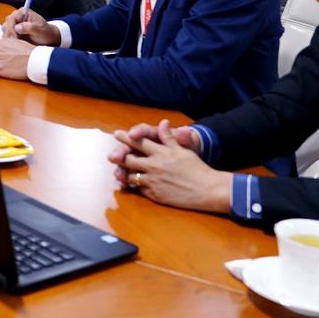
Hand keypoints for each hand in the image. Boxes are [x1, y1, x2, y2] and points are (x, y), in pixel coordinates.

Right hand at [4, 5, 59, 45]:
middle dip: (9, 34)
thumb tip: (17, 27)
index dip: (11, 28)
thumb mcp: (40, 30)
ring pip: (5, 30)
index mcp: (23, 12)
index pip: (11, 19)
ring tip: (16, 44)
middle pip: (6, 24)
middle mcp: (17, 16)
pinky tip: (15, 45)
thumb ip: (30, 27)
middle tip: (15, 42)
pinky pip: (7, 35)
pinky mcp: (14, 31)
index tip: (15, 37)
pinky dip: (9, 40)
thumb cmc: (46, 33)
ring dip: (8, 38)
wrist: (49, 39)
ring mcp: (15, 24)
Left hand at [112, 119, 230, 211]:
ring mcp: (153, 181)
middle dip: (118, 155)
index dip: (126, 138)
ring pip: (130, 176)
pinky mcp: (154, 195)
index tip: (117, 134)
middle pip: (129, 159)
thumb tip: (163, 122)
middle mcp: (154, 166)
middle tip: (111, 155)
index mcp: (161, 153)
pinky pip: (138, 189)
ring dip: (123, 173)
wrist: (207, 189)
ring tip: (118, 171)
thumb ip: (169, 137)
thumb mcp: (183, 150)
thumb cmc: (196, 168)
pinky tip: (130, 184)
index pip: (139, 142)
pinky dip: (134, 186)